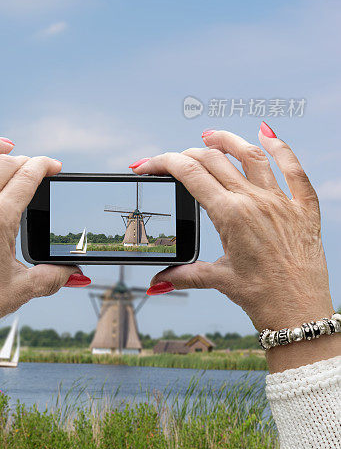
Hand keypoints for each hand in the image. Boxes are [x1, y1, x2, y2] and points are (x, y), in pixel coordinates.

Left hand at [0, 125, 85, 379]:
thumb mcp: (22, 290)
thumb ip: (53, 277)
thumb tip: (77, 273)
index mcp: (0, 219)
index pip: (29, 176)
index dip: (45, 165)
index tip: (53, 167)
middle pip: (3, 164)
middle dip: (24, 160)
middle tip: (33, 168)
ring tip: (1, 145)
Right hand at [131, 124, 340, 370]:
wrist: (301, 313)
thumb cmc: (262, 297)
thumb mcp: (218, 280)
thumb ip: (184, 274)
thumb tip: (156, 283)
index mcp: (229, 215)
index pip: (189, 174)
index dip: (162, 163)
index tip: (146, 165)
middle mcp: (254, 201)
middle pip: (214, 160)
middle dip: (187, 154)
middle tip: (175, 160)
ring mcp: (281, 201)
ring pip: (252, 155)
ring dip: (228, 141)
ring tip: (211, 136)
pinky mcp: (304, 208)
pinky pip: (294, 170)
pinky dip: (281, 148)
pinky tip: (267, 135)